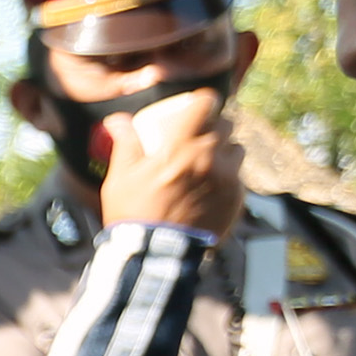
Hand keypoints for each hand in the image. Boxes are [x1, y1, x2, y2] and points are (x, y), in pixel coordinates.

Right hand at [99, 83, 246, 239]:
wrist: (155, 255)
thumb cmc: (134, 213)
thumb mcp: (122, 176)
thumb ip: (125, 143)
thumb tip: (117, 119)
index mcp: (182, 146)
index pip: (206, 104)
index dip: (204, 100)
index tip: (199, 105)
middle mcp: (210, 157)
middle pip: (226, 125)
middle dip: (215, 126)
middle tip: (200, 137)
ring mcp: (227, 179)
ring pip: (237, 150)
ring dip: (225, 151)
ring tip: (209, 163)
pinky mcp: (236, 199)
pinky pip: (238, 178)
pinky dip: (228, 179)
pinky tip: (211, 189)